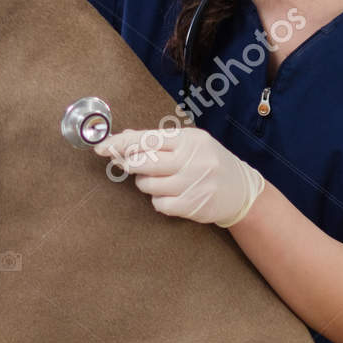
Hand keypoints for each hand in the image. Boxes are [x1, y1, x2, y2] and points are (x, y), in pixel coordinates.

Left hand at [94, 125, 265, 227]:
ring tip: (161, 180)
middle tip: (125, 164)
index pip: (147, 139)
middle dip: (129, 164)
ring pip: (147, 185)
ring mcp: (193, 184)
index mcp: (190, 140)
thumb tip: (123, 137)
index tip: (101, 146)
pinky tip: (171, 194)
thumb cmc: (209, 162)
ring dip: (146, 183)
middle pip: (143, 162)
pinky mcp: (192, 206)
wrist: (241, 190)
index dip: (121, 143)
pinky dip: (159, 200)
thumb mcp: (190, 144)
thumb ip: (158, 141)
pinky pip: (158, 204)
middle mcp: (193, 160)